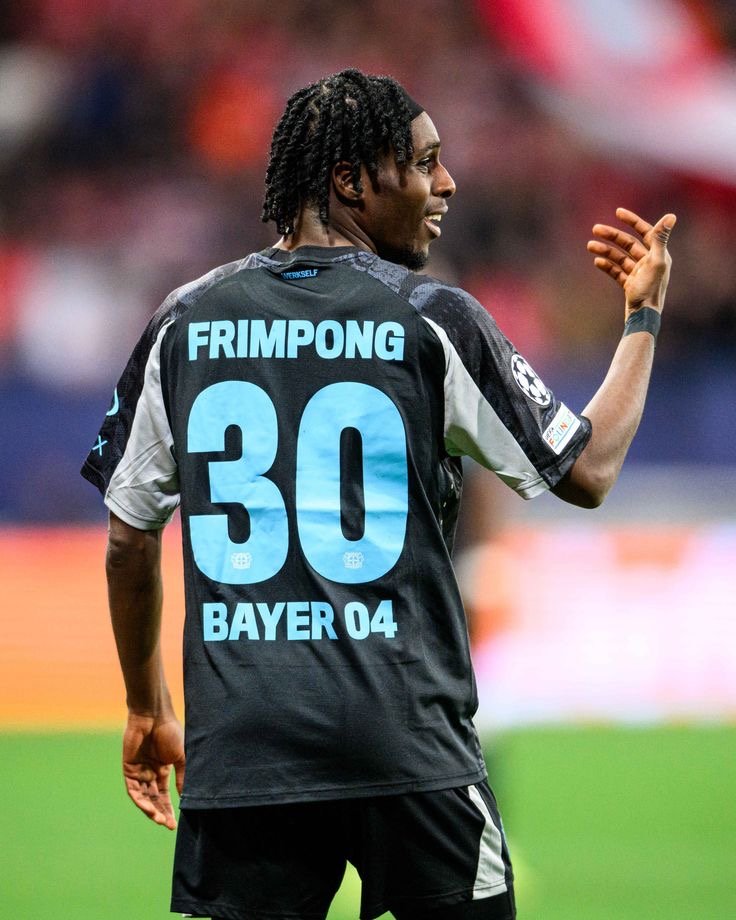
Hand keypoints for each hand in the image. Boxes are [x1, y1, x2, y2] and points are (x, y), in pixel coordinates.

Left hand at [122, 712, 184, 829]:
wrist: (154, 717)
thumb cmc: (170, 732)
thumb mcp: (181, 757)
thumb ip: (182, 777)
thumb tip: (185, 796)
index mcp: (163, 770)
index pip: (164, 795)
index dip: (169, 809)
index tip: (174, 824)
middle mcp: (149, 773)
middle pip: (153, 799)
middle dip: (160, 813)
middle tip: (167, 825)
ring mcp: (138, 772)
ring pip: (143, 797)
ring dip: (150, 809)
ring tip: (158, 819)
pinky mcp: (128, 769)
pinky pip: (133, 790)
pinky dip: (140, 800)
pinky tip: (149, 807)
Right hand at [587, 208, 675, 317]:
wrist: (643, 317)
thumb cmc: (651, 290)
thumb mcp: (656, 262)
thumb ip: (661, 239)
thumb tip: (671, 215)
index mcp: (658, 254)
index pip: (645, 232)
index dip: (632, 221)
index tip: (618, 212)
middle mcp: (649, 262)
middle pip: (628, 244)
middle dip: (612, 236)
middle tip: (595, 229)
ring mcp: (638, 273)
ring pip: (619, 257)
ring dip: (605, 250)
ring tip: (590, 246)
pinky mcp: (629, 284)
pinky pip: (617, 271)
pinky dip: (607, 266)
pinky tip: (597, 262)